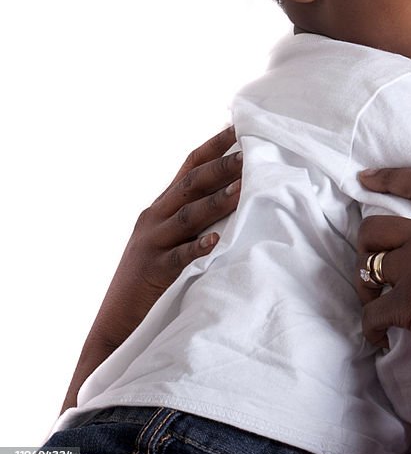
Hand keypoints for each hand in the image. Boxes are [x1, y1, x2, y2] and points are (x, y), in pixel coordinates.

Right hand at [110, 126, 242, 326]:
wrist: (115, 327)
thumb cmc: (155, 279)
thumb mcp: (173, 239)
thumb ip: (199, 216)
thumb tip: (243, 192)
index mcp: (162, 206)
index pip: (190, 165)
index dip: (215, 145)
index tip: (240, 126)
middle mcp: (155, 218)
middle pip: (192, 183)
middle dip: (223, 167)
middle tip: (251, 154)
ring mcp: (151, 244)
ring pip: (188, 215)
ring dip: (217, 202)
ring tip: (242, 189)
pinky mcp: (151, 272)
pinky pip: (177, 257)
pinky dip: (197, 248)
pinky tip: (216, 242)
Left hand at [357, 167, 410, 380]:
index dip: (387, 178)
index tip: (365, 178)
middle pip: (375, 227)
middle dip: (365, 246)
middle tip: (371, 266)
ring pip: (367, 267)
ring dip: (366, 288)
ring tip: (376, 303)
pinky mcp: (408, 304)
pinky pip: (370, 313)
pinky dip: (371, 328)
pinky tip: (379, 338)